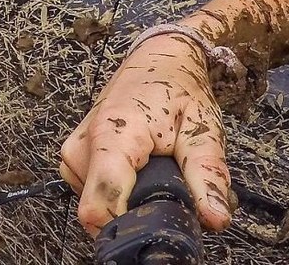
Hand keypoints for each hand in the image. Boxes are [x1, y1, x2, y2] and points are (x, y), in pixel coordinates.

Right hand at [60, 33, 231, 235]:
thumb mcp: (202, 128)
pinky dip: (120, 192)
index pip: (99, 206)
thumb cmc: (178, 87)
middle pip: (102, 211)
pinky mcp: (75, 155)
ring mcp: (74, 151)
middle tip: (175, 190)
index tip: (162, 227)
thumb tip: (215, 219)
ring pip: (98, 205)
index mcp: (112, 135)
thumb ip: (208, 175)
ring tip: (160, 174)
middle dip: (141, 213)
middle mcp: (82, 145)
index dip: (130, 229)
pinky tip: (142, 172)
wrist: (156, 58)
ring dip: (131, 203)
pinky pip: (94, 193)